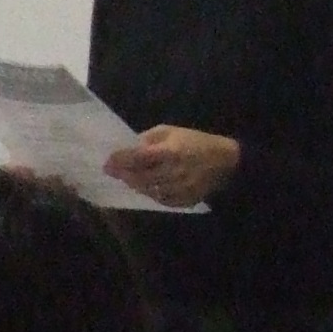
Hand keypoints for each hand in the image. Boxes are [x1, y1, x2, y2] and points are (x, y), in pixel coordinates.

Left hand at [105, 126, 240, 207]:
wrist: (225, 161)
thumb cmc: (196, 141)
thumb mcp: (172, 131)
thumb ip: (150, 139)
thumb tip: (130, 147)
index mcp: (171, 152)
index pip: (138, 158)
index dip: (121, 160)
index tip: (107, 162)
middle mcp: (173, 173)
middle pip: (141, 178)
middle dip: (124, 175)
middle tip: (112, 171)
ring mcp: (179, 189)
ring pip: (149, 191)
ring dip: (135, 185)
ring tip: (127, 178)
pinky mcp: (185, 200)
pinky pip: (161, 200)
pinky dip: (150, 193)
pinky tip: (145, 186)